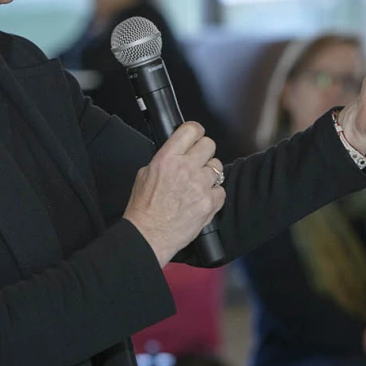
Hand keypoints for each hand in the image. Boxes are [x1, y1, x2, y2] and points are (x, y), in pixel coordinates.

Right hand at [123, 122, 224, 266]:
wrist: (148, 236)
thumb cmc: (144, 209)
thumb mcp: (144, 174)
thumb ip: (164, 159)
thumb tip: (177, 152)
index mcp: (167, 159)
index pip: (191, 130)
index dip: (195, 131)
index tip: (196, 136)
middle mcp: (186, 169)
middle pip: (209, 145)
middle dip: (204, 152)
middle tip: (197, 162)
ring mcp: (200, 186)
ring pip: (217, 167)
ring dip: (209, 174)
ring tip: (197, 185)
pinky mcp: (209, 203)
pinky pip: (221, 190)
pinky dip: (214, 194)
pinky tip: (201, 199)